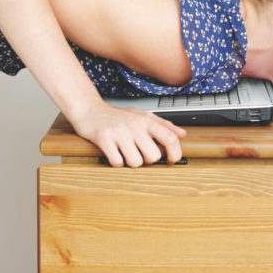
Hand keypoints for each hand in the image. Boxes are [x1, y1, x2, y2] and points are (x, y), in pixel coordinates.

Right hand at [69, 100, 186, 167]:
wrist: (89, 109)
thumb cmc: (117, 116)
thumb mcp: (142, 115)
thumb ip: (163, 125)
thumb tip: (182, 135)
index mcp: (146, 120)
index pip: (170, 138)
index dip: (175, 153)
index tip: (171, 161)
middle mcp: (135, 125)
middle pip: (153, 156)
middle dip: (147, 160)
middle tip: (139, 153)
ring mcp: (119, 132)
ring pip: (135, 162)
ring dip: (130, 162)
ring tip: (125, 152)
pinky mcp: (104, 139)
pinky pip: (117, 162)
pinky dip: (116, 162)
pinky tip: (114, 153)